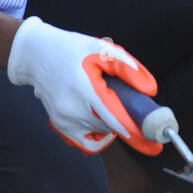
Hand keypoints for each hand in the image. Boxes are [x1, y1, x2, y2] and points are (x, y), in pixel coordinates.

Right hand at [7, 16, 161, 155]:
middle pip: (112, 128)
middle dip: (127, 121)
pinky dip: (98, 135)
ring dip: (112, 125)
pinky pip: (85, 142)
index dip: (137, 133)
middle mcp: (73, 110)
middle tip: (132, 105)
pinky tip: (101, 120)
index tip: (156, 144)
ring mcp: (64, 121)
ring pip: (100, 134)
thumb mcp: (102, 48)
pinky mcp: (59, 127)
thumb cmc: (71, 49)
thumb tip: (149, 90)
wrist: (36, 56)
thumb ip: (128, 68)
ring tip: (108, 102)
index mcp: (85, 89)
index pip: (116, 119)